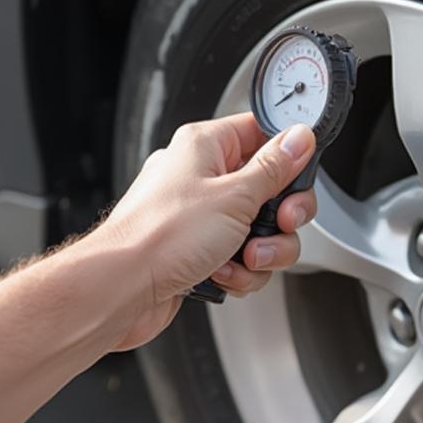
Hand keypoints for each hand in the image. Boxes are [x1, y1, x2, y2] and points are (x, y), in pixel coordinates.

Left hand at [90, 113, 317, 349]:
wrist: (121, 289)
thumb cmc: (160, 236)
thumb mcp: (235, 197)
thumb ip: (274, 168)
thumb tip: (299, 138)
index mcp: (205, 146)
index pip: (260, 133)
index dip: (288, 156)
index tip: (300, 178)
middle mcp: (199, 176)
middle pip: (268, 189)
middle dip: (280, 219)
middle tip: (278, 225)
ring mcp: (198, 216)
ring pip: (257, 230)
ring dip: (261, 251)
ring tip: (243, 258)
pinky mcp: (196, 251)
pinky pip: (237, 256)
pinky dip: (238, 270)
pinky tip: (221, 274)